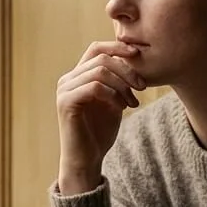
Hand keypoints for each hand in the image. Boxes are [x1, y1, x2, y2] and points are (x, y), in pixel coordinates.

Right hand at [56, 41, 145, 193]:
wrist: (86, 160)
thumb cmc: (100, 132)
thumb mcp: (114, 101)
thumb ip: (118, 82)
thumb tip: (133, 60)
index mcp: (78, 76)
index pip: (96, 48)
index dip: (118, 47)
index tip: (138, 54)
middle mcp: (68, 79)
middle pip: (101, 58)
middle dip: (127, 70)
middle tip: (142, 87)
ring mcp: (65, 90)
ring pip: (99, 71)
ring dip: (122, 85)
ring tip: (132, 102)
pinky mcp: (66, 103)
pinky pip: (94, 87)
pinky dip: (112, 95)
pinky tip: (120, 108)